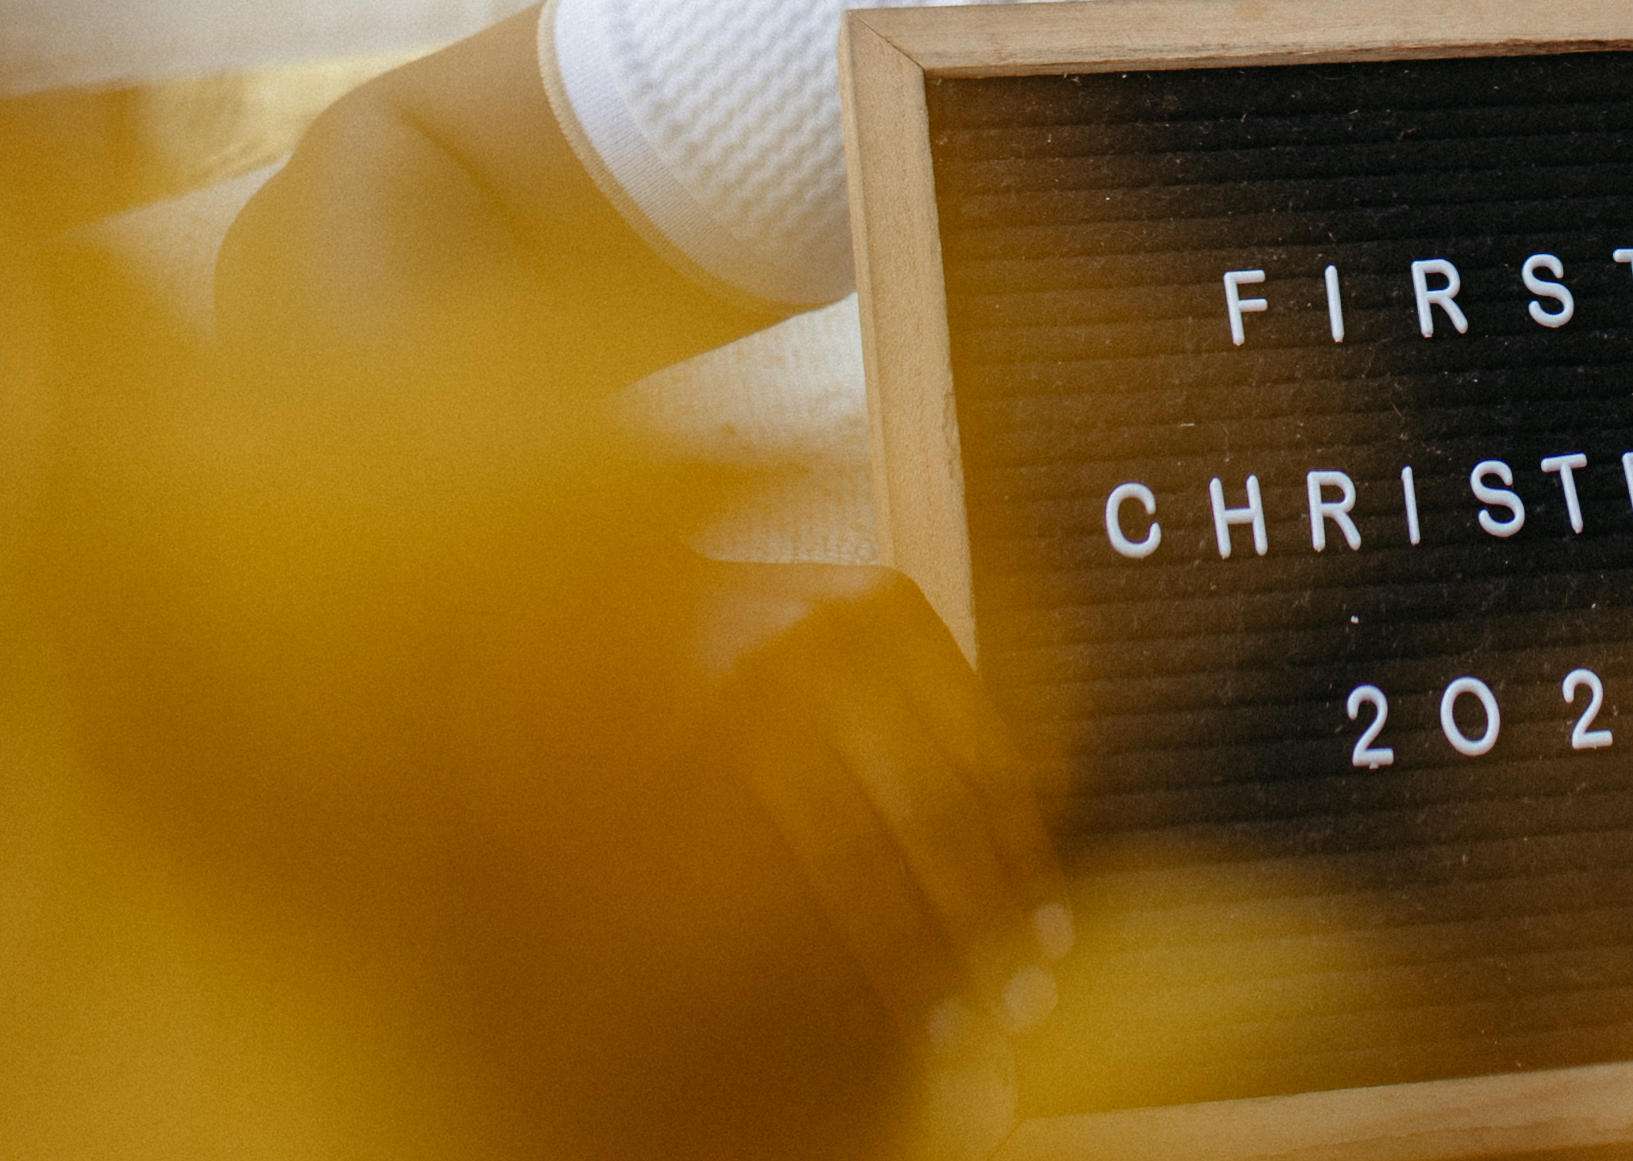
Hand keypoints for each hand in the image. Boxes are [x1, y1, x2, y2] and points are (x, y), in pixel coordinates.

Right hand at [675, 564, 1073, 1044]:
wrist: (587, 605)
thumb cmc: (740, 649)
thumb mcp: (840, 644)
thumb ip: (919, 719)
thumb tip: (1019, 866)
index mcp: (885, 605)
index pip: (980, 753)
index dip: (1022, 860)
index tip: (1045, 943)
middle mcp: (822, 632)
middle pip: (928, 807)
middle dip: (977, 922)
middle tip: (1013, 1007)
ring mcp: (741, 683)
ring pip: (851, 850)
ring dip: (905, 954)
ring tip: (945, 1027)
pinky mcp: (672, 741)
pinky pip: (765, 869)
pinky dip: (815, 944)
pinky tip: (848, 1004)